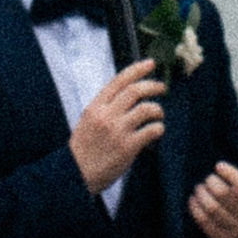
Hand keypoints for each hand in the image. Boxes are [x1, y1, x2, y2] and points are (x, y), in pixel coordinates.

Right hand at [71, 57, 166, 193]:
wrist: (76, 174)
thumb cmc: (84, 149)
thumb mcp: (88, 121)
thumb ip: (105, 108)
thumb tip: (127, 96)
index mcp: (95, 107)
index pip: (119, 81)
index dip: (137, 69)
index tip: (150, 64)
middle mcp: (106, 115)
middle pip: (135, 91)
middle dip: (152, 86)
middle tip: (162, 88)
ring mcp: (118, 131)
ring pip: (146, 109)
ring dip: (157, 110)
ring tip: (158, 115)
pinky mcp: (128, 147)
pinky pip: (151, 130)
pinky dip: (158, 128)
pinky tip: (156, 131)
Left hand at [188, 150, 237, 237]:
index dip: (231, 173)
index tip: (219, 166)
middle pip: (226, 195)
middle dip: (212, 183)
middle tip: (208, 179)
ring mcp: (236, 232)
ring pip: (213, 208)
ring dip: (202, 194)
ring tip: (199, 188)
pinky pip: (204, 221)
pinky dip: (196, 208)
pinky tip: (193, 200)